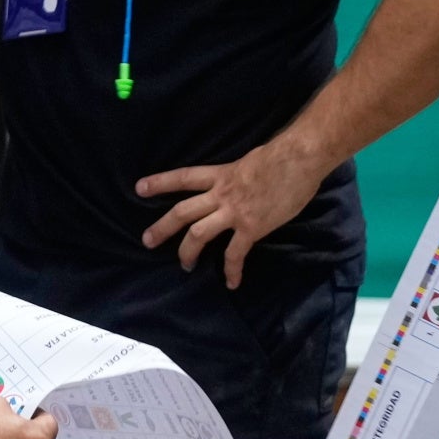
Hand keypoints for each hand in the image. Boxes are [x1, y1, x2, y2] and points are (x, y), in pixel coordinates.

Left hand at [135, 135, 330, 288]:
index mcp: (221, 175)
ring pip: (199, 234)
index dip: (160, 183)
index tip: (139, 188)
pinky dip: (231, 270)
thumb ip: (238, 175)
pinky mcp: (251, 227)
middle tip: (147, 240)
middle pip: (182, 211)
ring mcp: (234, 212)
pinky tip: (231, 283)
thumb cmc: (282, 155)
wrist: (299, 159)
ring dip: (187, 252)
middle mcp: (221, 194)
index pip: (184, 178)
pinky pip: (235, 253)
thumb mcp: (250, 160)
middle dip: (162, 227)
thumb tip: (240, 181)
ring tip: (184, 265)